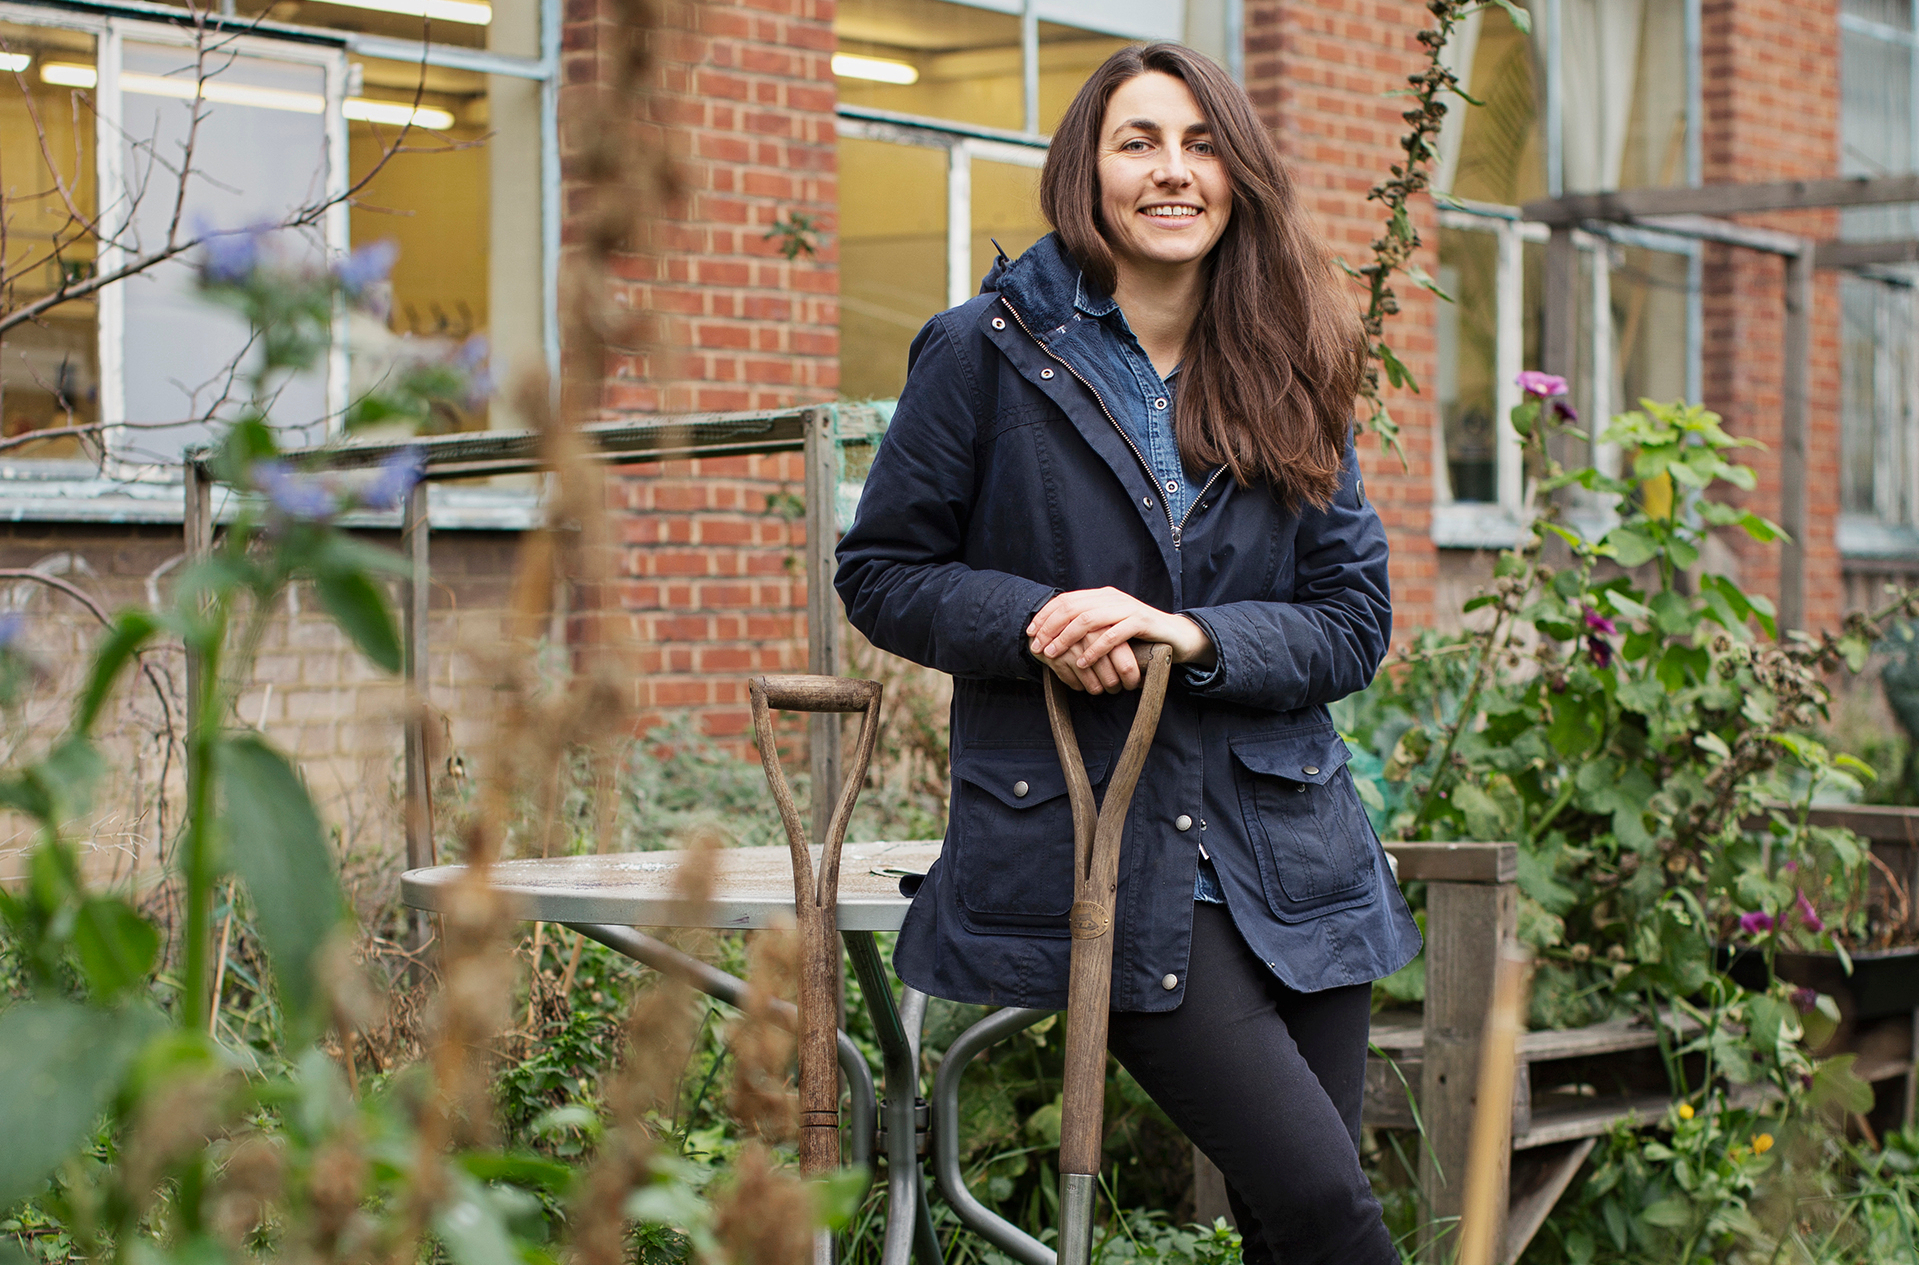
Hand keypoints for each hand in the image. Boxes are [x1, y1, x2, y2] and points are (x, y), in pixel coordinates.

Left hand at [1027, 588, 1213, 689]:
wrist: (1176, 636)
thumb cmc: (1138, 636)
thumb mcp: (1109, 627)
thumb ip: (1088, 625)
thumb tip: (1053, 635)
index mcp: (1102, 595)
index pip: (1066, 600)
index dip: (1045, 615)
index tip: (1030, 633)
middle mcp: (1112, 597)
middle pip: (1072, 608)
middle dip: (1050, 628)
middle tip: (1038, 647)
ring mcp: (1127, 608)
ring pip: (1088, 619)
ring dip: (1066, 638)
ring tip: (1053, 655)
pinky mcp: (1141, 622)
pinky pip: (1112, 635)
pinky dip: (1094, 650)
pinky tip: (1082, 662)